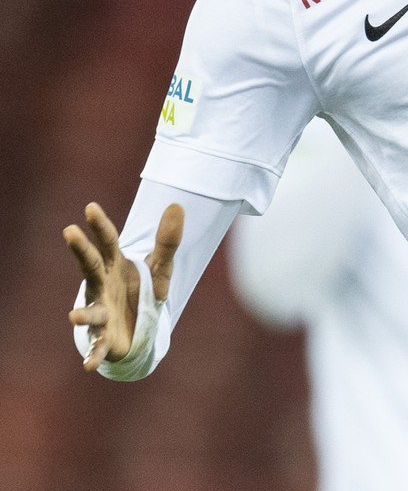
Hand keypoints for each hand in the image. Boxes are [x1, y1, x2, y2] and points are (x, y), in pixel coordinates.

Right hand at [64, 202, 182, 370]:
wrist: (136, 326)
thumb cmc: (141, 289)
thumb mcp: (160, 265)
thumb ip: (168, 239)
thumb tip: (177, 204)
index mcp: (114, 266)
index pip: (107, 242)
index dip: (100, 225)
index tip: (90, 207)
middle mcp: (102, 286)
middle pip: (90, 265)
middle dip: (80, 249)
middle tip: (68, 230)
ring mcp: (101, 311)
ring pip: (91, 311)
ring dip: (84, 315)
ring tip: (75, 316)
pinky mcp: (105, 337)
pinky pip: (98, 346)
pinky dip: (93, 355)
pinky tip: (89, 365)